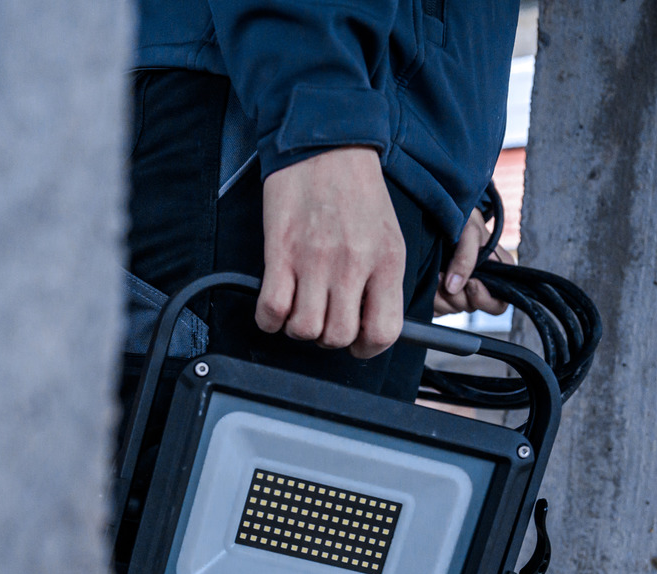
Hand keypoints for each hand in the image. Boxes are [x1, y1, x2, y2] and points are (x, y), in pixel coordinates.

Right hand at [255, 147, 405, 359]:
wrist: (325, 143)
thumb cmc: (355, 188)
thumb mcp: (387, 235)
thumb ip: (381, 279)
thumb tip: (369, 321)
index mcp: (386, 261)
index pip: (383, 332)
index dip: (366, 347)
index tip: (356, 341)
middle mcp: (353, 264)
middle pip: (337, 336)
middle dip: (327, 337)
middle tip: (323, 319)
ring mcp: (315, 260)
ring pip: (304, 329)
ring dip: (298, 327)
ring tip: (299, 307)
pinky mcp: (280, 251)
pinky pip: (271, 310)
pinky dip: (269, 318)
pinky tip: (274, 304)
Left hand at [434, 208, 512, 315]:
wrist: (441, 214)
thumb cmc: (463, 219)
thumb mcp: (469, 231)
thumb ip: (466, 258)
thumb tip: (453, 287)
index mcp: (498, 274)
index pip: (498, 305)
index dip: (483, 298)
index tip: (470, 282)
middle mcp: (480, 286)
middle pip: (471, 308)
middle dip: (455, 295)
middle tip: (443, 274)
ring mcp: (460, 292)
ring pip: (451, 309)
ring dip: (440, 295)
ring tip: (435, 272)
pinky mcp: (442, 296)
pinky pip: (435, 309)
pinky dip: (430, 298)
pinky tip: (429, 280)